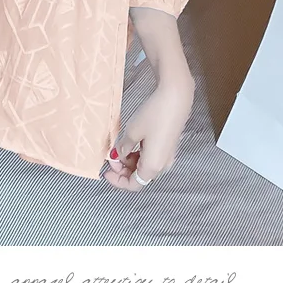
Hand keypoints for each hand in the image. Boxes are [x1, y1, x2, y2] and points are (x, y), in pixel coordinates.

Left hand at [103, 76, 193, 190]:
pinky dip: (140, 154)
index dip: (117, 181)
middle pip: (140, 176)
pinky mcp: (170, 145)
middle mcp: (163, 164)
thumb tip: (118, 156)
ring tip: (120, 145)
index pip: (133, 184)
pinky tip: (133, 141)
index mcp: (153, 166)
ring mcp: (168, 155)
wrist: (176, 98)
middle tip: (112, 155)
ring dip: (131, 160)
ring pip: (146, 166)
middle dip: (123, 169)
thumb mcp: (132, 132)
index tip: (106, 171)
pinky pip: (152, 156)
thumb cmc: (154, 115)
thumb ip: (123, 148)